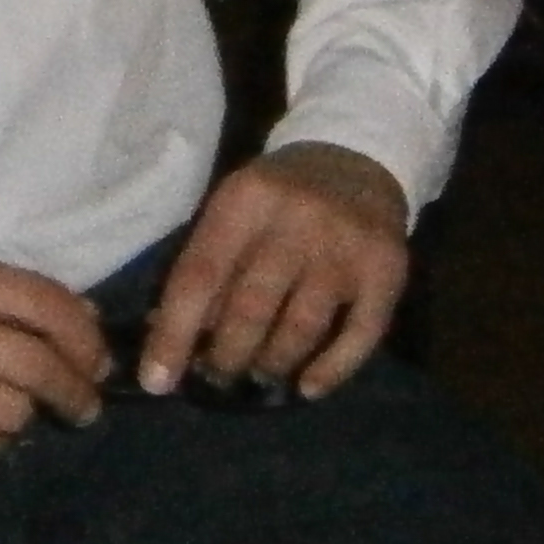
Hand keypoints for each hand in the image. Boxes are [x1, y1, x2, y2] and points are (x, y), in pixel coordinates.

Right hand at [0, 244, 113, 463]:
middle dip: (74, 389)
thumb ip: (3, 292)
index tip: (97, 360)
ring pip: (11, 412)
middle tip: (83, 402)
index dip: (84, 336)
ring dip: (25, 416)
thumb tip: (86, 322)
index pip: (43, 304)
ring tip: (15, 410)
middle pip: (36, 364)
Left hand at [138, 144, 410, 402]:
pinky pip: (358, 336)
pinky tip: (308, 387)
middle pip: (250, 309)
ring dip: (271, 364)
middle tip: (217, 376)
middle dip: (225, 357)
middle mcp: (296, 220)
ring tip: (258, 374)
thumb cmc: (279, 195)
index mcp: (246, 199)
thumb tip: (163, 336)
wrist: (357, 156)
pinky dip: (331, 371)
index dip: (174, 334)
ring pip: (300, 329)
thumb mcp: (234, 211)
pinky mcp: (387, 271)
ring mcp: (345, 247)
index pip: (200, 276)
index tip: (157, 381)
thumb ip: (203, 266)